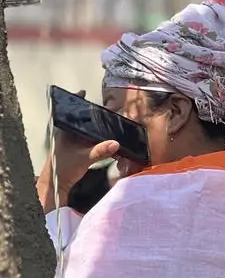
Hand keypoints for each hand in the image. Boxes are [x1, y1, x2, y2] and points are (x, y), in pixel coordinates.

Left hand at [37, 92, 120, 213]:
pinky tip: (104, 138)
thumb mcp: (84, 158)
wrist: (56, 184)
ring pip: (84, 129)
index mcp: (64, 132)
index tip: (83, 93)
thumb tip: (116, 143)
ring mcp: (71, 142)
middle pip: (79, 119)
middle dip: (91, 114)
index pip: (70, 112)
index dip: (75, 101)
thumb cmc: (62, 169)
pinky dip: (95, 137)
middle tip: (104, 109)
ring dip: (94, 126)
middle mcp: (67, 135)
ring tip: (106, 121)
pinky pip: (86, 139)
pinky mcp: (75, 150)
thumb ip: (100, 151)